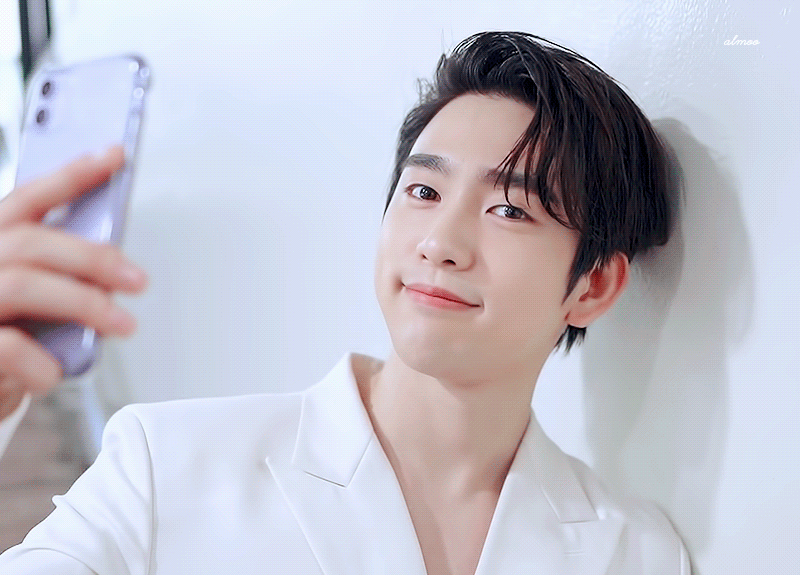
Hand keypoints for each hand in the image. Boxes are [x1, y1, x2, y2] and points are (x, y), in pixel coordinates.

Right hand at [0, 146, 147, 419]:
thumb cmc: (2, 336)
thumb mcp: (27, 299)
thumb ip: (53, 272)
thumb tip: (111, 264)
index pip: (25, 198)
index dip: (71, 176)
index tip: (113, 157)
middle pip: (32, 242)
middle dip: (94, 258)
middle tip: (138, 280)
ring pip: (25, 285)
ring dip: (84, 304)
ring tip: (123, 324)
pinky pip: (10, 347)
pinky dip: (43, 362)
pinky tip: (55, 371)